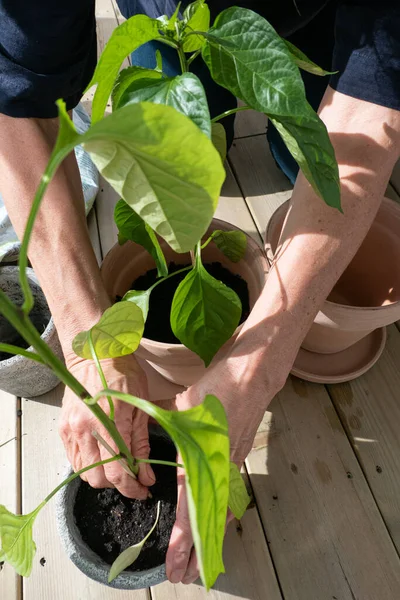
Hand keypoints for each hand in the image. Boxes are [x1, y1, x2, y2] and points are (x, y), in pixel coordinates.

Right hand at [59, 354, 154, 498]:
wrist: (95, 355)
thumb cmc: (124, 374)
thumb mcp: (141, 407)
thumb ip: (142, 445)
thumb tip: (146, 477)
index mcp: (110, 422)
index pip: (118, 471)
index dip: (132, 488)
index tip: (143, 490)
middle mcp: (86, 429)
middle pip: (99, 478)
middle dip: (118, 484)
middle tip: (133, 476)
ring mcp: (71, 429)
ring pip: (84, 472)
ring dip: (103, 476)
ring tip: (118, 464)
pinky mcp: (63, 429)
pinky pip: (74, 460)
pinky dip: (89, 465)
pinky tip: (103, 455)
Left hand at [166, 336, 285, 584]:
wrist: (252, 375)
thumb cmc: (217, 388)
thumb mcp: (183, 407)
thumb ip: (160, 426)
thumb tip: (136, 434)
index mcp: (202, 461)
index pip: (190, 510)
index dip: (183, 541)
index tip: (175, 566)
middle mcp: (219, 471)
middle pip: (209, 521)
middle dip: (197, 552)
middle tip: (186, 578)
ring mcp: (232, 467)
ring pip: (222, 513)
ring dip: (210, 540)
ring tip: (203, 564)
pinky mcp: (237, 460)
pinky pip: (230, 498)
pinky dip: (223, 519)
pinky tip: (220, 526)